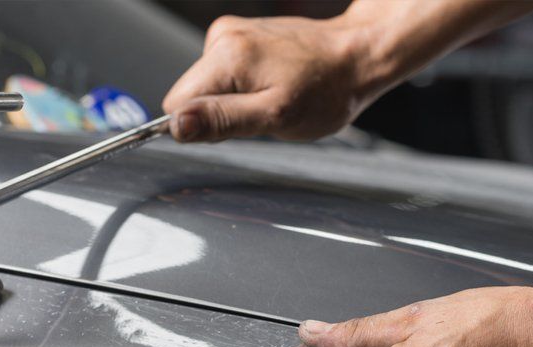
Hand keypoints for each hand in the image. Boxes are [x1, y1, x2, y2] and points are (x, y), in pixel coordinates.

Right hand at [162, 15, 368, 142]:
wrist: (355, 57)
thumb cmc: (325, 91)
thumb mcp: (275, 117)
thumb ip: (222, 121)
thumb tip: (177, 126)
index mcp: (227, 55)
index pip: (176, 104)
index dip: (202, 124)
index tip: (236, 125)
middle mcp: (223, 37)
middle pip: (191, 94)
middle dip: (220, 112)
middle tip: (261, 111)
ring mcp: (232, 33)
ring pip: (208, 86)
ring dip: (235, 100)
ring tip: (273, 95)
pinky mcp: (242, 35)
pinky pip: (224, 74)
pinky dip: (245, 86)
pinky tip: (273, 83)